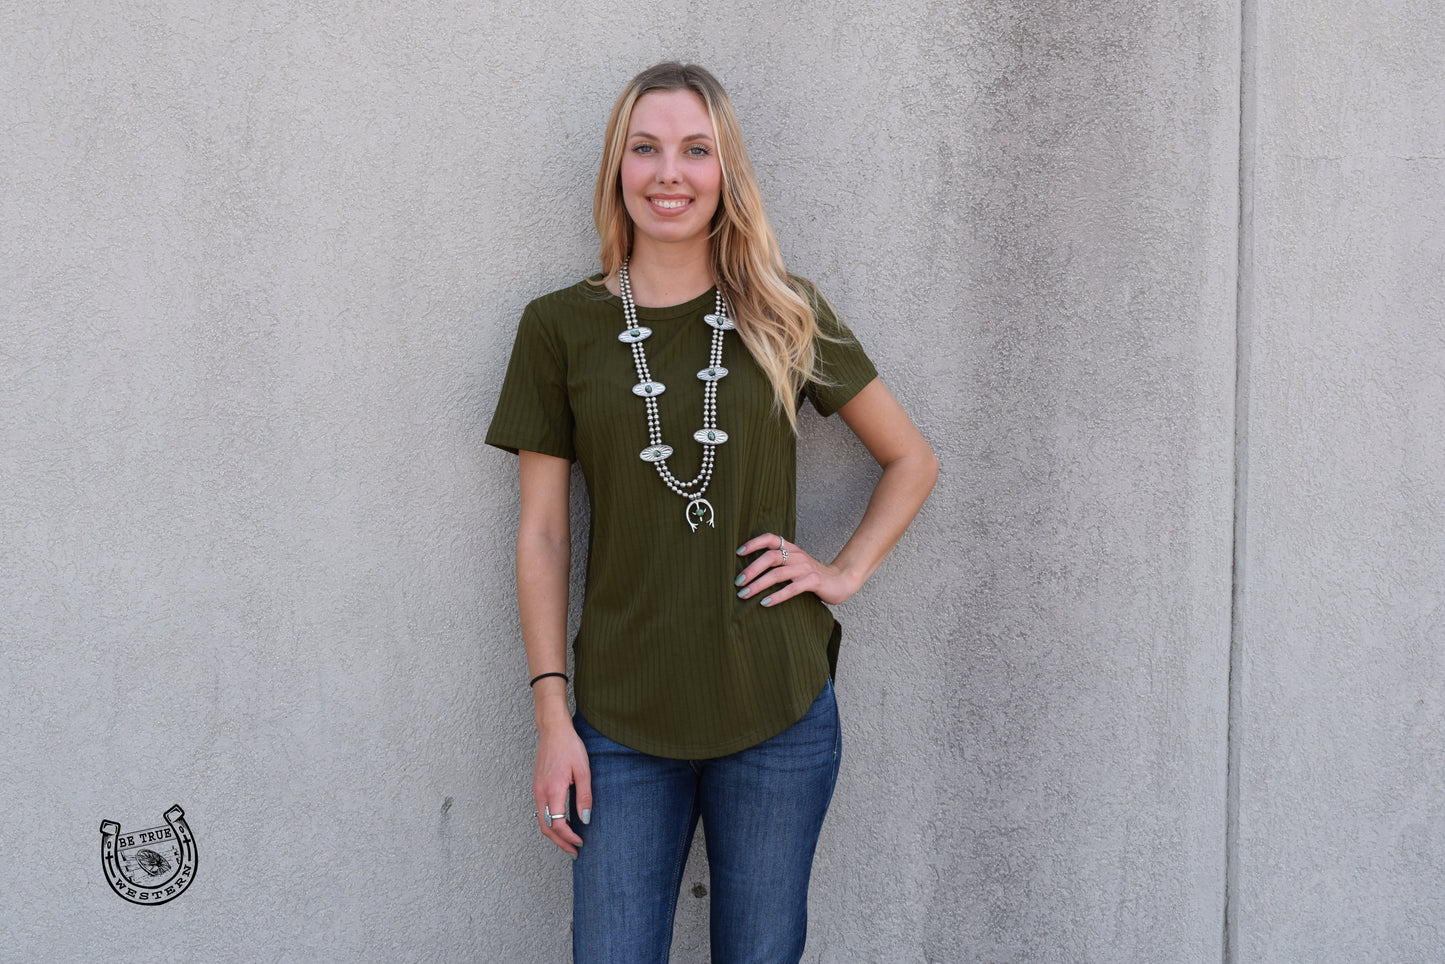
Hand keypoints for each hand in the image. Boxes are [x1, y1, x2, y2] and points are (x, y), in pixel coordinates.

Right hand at [532, 721, 591, 856]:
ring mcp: (537, 789)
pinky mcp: (537, 786)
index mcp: (553, 790)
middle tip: (574, 851)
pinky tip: (564, 822)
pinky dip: (550, 822)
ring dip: (554, 834)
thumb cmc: (570, 747)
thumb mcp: (583, 770)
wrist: (553, 730)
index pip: (557, 824)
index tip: (581, 842)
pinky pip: (541, 810)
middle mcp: (541, 792)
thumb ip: (584, 796)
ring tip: (569, 840)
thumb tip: (585, 819)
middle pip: (546, 827)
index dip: (568, 837)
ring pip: (541, 820)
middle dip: (560, 842)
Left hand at [734, 533, 860, 607]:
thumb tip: (749, 573)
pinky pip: (791, 588)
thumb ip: (778, 564)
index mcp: (791, 549)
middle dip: (751, 569)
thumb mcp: (795, 564)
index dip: (754, 543)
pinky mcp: (813, 581)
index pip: (771, 539)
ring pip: (777, 574)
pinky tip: (765, 603)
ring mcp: (805, 568)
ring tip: (744, 594)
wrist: (841, 581)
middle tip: (737, 582)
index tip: (738, 553)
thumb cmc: (812, 575)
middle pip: (770, 557)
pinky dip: (776, 596)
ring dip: (758, 585)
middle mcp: (797, 556)